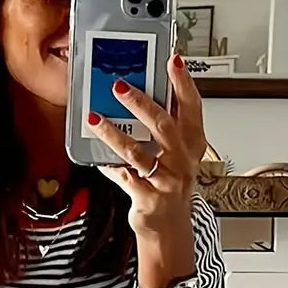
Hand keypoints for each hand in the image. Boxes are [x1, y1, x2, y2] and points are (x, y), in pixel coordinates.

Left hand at [87, 54, 206, 239]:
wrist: (169, 227)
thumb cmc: (170, 186)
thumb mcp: (176, 154)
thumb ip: (165, 126)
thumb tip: (142, 92)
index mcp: (193, 144)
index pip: (192, 107)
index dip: (183, 83)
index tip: (173, 60)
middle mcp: (182, 161)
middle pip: (163, 125)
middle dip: (140, 103)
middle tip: (119, 86)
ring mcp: (166, 181)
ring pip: (137, 152)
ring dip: (113, 133)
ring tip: (95, 118)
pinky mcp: (148, 199)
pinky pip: (123, 177)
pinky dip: (108, 165)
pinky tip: (96, 156)